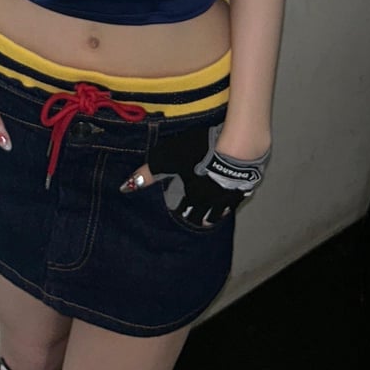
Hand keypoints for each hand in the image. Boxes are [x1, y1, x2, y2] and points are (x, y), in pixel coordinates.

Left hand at [120, 122, 268, 228]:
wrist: (237, 148)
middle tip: (196, 221)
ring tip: (212, 218)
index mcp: (193, 197)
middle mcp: (211, 201)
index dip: (179, 211)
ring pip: (221, 210)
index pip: (184, 210)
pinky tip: (233, 196)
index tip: (177, 214)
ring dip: (215, 214)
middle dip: (198, 218)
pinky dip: (233, 200)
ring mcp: (230, 195)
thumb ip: (148, 173)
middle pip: (203, 215)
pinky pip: (238, 197)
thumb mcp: (167, 159)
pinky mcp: (245, 184)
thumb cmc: (199, 153)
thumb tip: (124, 188)